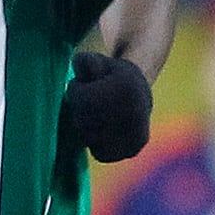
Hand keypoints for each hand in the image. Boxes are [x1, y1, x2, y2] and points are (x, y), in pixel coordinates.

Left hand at [59, 49, 154, 163]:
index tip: (80, 84)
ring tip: (96, 113)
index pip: (84, 99)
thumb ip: (86, 61)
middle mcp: (137, 112)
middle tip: (88, 100)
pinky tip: (103, 129)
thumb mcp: (98, 61)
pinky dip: (96, 143)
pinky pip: (99, 153)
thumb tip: (77, 62)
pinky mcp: (132, 150)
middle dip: (79, 110)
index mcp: (128, 87)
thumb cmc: (110, 75)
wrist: (138, 95)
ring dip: (85, 127)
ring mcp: (136, 134)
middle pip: (84, 121)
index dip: (75, 91)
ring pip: (89, 139)